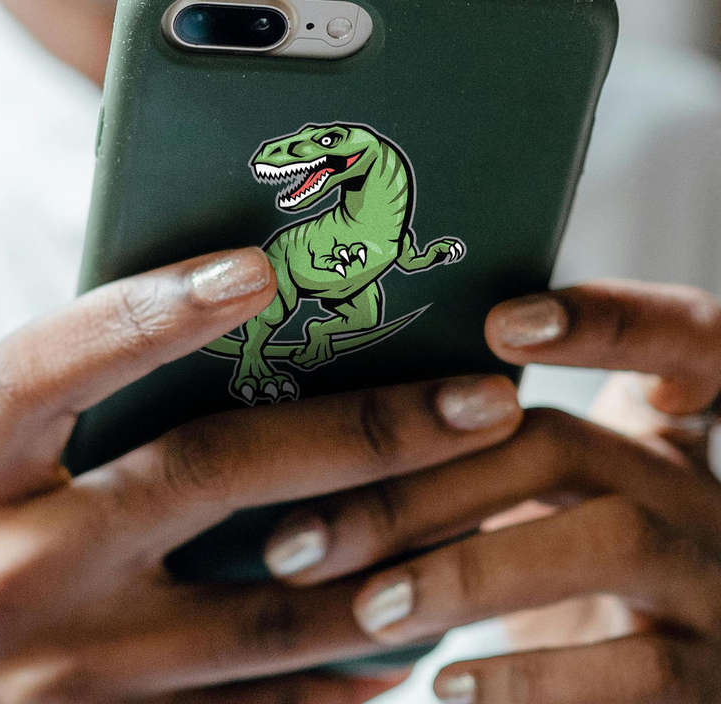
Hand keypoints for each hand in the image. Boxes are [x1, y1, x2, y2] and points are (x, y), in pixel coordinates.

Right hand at [0, 247, 522, 702]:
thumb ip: (90, 418)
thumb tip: (239, 340)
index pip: (50, 366)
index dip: (151, 310)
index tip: (263, 267)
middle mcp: (7, 574)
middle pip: (207, 474)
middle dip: (364, 432)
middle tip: (483, 399)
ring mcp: (62, 683)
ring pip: (264, 613)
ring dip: (391, 560)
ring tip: (490, 505)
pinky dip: (343, 672)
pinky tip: (410, 633)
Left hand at [262, 281, 720, 702]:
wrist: (665, 676)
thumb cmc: (572, 560)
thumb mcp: (555, 496)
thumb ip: (490, 452)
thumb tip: (336, 426)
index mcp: (661, 427)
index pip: (675, 335)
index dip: (607, 318)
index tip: (503, 323)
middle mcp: (694, 486)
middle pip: (565, 444)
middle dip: (429, 483)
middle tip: (305, 536)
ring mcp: (714, 577)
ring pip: (607, 540)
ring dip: (470, 571)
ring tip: (368, 607)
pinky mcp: (711, 676)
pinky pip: (636, 671)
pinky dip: (530, 678)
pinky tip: (447, 684)